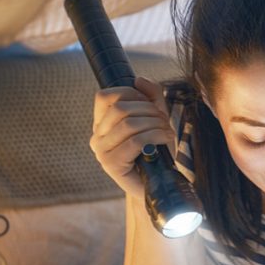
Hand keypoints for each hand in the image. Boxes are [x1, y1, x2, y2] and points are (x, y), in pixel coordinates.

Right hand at [90, 76, 174, 199]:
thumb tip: (139, 79)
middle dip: (149, 111)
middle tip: (165, 122)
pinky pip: (135, 141)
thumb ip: (150, 96)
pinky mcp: (111, 165)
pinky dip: (155, 136)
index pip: (106, 96)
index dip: (132, 95)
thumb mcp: (156, 117)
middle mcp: (97, 136)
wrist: (160, 184)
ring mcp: (101, 151)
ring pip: (129, 124)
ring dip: (155, 124)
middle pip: (120, 109)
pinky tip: (165, 140)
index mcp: (102, 123)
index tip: (151, 107)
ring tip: (167, 132)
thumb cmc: (157, 151)